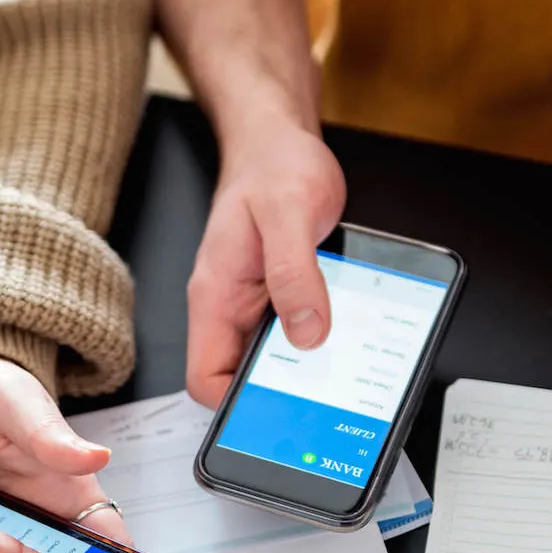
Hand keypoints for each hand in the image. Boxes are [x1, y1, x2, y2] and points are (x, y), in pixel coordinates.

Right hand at [186, 120, 345, 406]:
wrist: (279, 140)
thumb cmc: (274, 166)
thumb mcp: (290, 213)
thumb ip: (295, 274)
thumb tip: (308, 332)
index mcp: (215, 295)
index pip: (204, 376)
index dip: (232, 405)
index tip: (271, 412)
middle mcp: (229, 305)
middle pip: (239, 378)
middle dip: (275, 396)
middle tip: (319, 403)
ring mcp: (255, 303)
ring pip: (271, 360)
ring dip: (303, 368)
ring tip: (339, 373)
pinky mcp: (281, 295)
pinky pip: (295, 333)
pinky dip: (320, 341)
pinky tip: (347, 337)